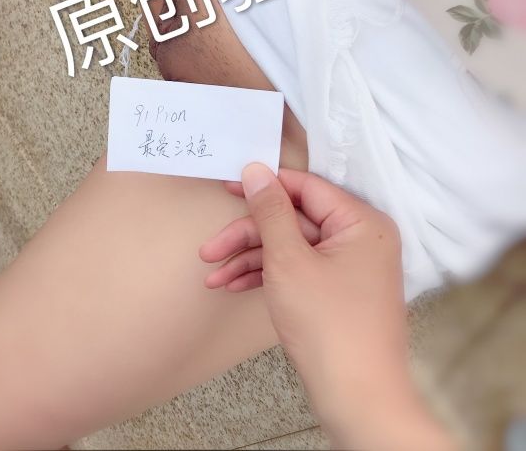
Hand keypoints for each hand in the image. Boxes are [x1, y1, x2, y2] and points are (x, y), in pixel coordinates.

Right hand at [200, 164, 455, 450]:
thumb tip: (257, 170)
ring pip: (292, 247)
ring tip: (213, 275)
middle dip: (248, 235)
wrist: (358, 400)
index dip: (264, 186)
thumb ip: (270, 211)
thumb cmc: (329, 327)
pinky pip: (300, 270)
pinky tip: (234, 285)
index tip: (227, 186)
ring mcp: (352, 268)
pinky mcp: (340, 292)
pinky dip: (268, 276)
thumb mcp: (289, 260)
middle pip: (294, 220)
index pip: (305, 187)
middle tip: (210, 249)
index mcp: (361, 222)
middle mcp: (361, 239)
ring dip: (251, 259)